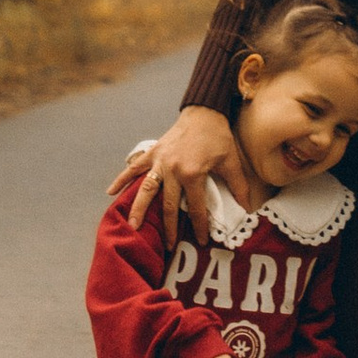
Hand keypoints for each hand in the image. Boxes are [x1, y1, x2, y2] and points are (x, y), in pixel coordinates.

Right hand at [115, 105, 233, 244]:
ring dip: (138, 209)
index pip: (196, 207)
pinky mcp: (152, 153)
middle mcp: (173, 170)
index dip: (199, 226)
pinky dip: (121, 179)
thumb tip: (247, 207)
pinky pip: (134, 168)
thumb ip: (238, 185)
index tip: (201, 241)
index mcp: (193, 173)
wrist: (204, 112)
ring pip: (146, 190)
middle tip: (168, 246)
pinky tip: (110, 192)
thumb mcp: (231, 160)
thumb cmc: (218, 137)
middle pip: (169, 205)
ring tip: (132, 226)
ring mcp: (160, 161)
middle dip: (169, 227)